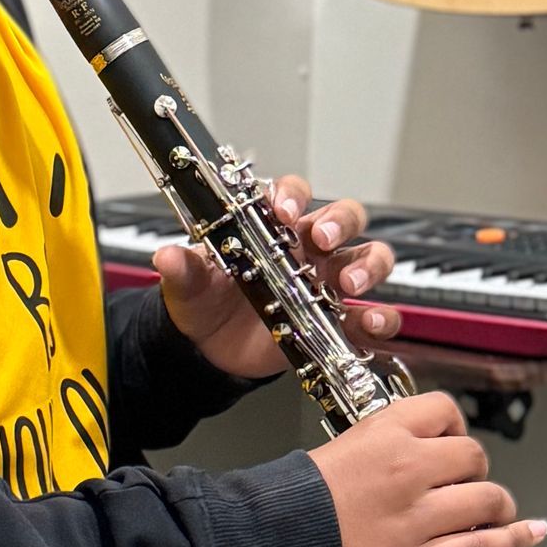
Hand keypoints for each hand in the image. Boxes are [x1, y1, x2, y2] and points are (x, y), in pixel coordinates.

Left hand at [154, 178, 400, 381]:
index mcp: (272, 229)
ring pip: (369, 257)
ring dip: (368, 266)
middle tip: (322, 240)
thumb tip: (166, 257)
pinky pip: (373, 314)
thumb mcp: (188, 286)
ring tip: (349, 284)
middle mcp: (307, 250)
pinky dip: (380, 319)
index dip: (292, 196)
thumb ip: (183, 270)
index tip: (282, 210)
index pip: (292, 195)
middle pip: (343, 217)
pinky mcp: (337, 321)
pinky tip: (369, 325)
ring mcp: (326, 283)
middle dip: (340, 223)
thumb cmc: (205, 303)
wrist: (208, 352)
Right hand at [315, 391, 546, 546]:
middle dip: (474, 470)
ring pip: (489, 499)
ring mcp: (417, 519)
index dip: (454, 428)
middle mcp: (408, 470)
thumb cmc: (295, 500)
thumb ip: (385, 443)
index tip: (450, 442)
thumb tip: (423, 448)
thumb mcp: (339, 447)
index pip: (445, 411)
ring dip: (497, 506)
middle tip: (461, 484)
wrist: (269, 542)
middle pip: (474, 455)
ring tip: (491, 512)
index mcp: (385, 434)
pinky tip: (531, 532)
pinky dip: (515, 540)